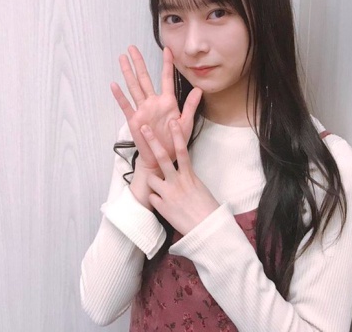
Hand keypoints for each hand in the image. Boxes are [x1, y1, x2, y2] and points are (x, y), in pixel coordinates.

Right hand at [111, 46, 201, 171]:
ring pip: (134, 87)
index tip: (167, 49)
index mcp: (167, 102)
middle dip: (139, 62)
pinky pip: (126, 106)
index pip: (166, 78)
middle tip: (132, 47)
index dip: (167, 64)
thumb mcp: (186, 123)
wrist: (162, 158)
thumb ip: (191, 106)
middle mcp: (153, 102)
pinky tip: (114, 85)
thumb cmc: (174, 142)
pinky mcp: (134, 120)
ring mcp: (142, 110)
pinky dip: (120, 96)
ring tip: (122, 59)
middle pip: (144, 78)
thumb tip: (199, 89)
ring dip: (128, 73)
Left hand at [141, 120, 219, 235]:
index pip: (182, 151)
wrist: (207, 230)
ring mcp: (167, 194)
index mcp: (190, 176)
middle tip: (143, 128)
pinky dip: (155, 199)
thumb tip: (183, 175)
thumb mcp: (201, 189)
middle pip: (162, 157)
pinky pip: (152, 198)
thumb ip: (189, 179)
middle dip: (152, 141)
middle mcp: (177, 182)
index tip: (172, 122)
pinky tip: (163, 204)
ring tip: (157, 185)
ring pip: (151, 179)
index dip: (177, 135)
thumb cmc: (208, 210)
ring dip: (152, 181)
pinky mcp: (162, 206)